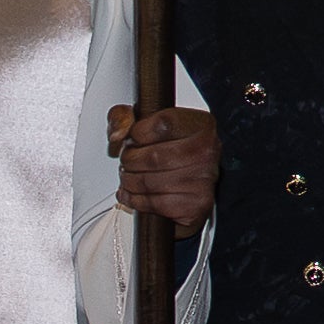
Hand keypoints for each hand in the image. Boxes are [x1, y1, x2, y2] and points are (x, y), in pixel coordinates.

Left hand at [107, 102, 219, 229]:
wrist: (193, 181)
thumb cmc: (171, 149)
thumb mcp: (148, 123)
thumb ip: (124, 117)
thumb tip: (116, 135)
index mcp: (200, 125)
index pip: (163, 124)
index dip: (138, 133)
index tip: (133, 138)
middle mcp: (207, 152)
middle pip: (153, 157)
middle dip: (130, 160)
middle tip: (127, 161)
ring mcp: (203, 180)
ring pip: (150, 182)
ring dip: (129, 181)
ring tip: (128, 176)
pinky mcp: (196, 206)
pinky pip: (154, 204)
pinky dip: (135, 200)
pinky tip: (132, 193)